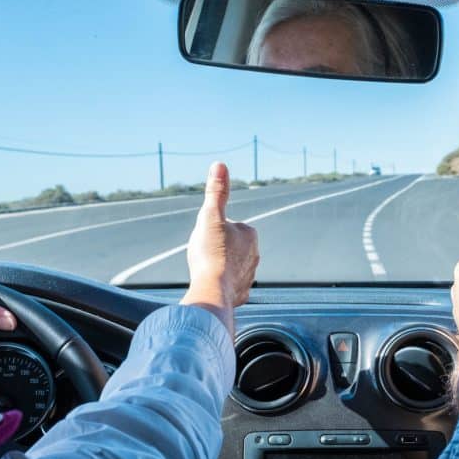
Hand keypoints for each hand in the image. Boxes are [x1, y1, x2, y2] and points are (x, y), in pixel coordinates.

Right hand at [181, 162, 259, 335]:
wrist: (213, 290)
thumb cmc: (211, 253)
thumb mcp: (210, 216)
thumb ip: (216, 192)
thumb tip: (220, 165)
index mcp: (250, 234)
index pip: (226, 225)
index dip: (211, 230)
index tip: (205, 239)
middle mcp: (255, 255)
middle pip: (227, 246)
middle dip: (215, 249)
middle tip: (203, 256)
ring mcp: (249, 276)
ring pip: (229, 266)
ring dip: (218, 267)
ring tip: (206, 271)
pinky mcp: (241, 294)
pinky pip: (229, 286)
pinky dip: (221, 285)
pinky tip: (211, 286)